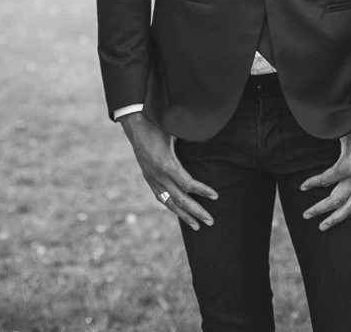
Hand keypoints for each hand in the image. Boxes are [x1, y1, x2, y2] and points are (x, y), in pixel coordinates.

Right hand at [119, 112, 217, 230]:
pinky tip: (179, 212)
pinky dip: (172, 207)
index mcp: (167, 164)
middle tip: (211, 222)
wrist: (135, 124)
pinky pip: (161, 197)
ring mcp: (152, 179)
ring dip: (184, 216)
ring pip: (169, 203)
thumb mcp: (175, 132)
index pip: (188, 184)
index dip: (203, 191)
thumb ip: (190, 139)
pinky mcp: (148, 178)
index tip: (215, 196)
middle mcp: (159, 176)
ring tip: (197, 226)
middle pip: (181, 199)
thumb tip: (208, 136)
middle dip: (197, 212)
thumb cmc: (158, 125)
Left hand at [301, 115, 350, 232]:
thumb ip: (330, 140)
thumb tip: (317, 134)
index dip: (312, 183)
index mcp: (347, 167)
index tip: (302, 187)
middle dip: (318, 209)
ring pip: (350, 208)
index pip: (325, 179)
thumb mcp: (344, 134)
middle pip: (334, 199)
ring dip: (336, 218)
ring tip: (323, 226)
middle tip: (306, 215)